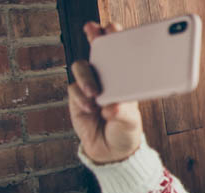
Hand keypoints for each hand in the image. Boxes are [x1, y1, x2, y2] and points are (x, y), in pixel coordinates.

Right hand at [69, 22, 142, 164]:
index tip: (111, 28)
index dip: (113, 37)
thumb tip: (111, 106)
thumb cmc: (126, 131)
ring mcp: (90, 86)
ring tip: (95, 94)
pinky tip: (91, 108)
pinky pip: (74, 90)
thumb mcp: (130, 122)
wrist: (111, 151)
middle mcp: (106, 78)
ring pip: (81, 68)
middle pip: (97, 51)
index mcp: (125, 78)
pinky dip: (81, 98)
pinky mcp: (77, 99)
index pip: (119, 52)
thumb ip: (123, 113)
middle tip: (93, 30)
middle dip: (94, 37)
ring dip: (87, 78)